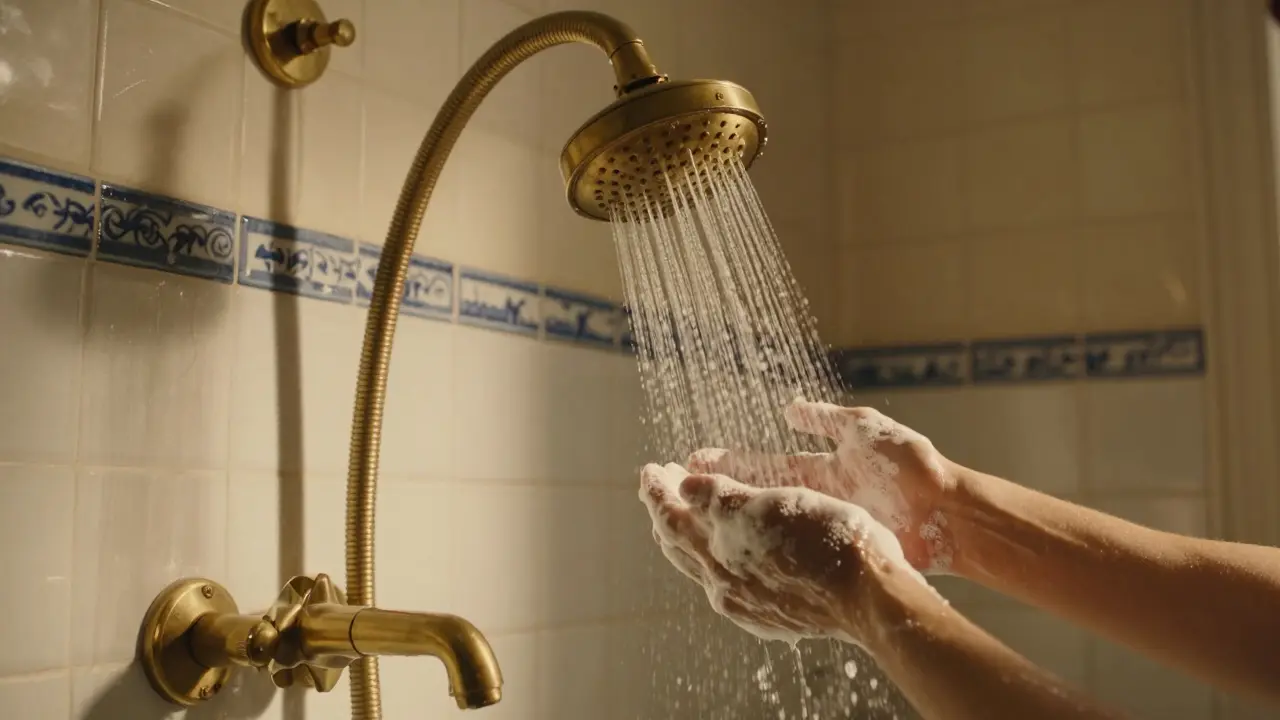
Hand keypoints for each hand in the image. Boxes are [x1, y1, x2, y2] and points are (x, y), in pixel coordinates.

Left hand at [639, 462, 923, 643]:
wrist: (871, 595)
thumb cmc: (828, 538)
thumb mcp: (770, 504)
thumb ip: (720, 497)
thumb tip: (683, 485)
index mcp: (718, 551)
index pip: (670, 517)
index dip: (657, 490)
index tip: (650, 468)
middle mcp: (724, 583)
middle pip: (680, 544)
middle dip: (669, 510)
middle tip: (664, 483)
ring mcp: (747, 604)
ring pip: (701, 566)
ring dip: (690, 535)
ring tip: (688, 515)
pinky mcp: (771, 615)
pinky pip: (728, 583)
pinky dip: (717, 558)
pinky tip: (728, 556)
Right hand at [687, 400, 958, 573]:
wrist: (950, 514)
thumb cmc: (913, 467)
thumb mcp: (865, 430)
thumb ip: (826, 419)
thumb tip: (790, 407)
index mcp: (820, 468)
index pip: (761, 464)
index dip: (727, 462)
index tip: (692, 460)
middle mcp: (815, 500)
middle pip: (755, 498)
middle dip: (718, 495)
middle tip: (676, 494)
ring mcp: (822, 529)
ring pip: (767, 528)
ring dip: (732, 526)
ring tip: (693, 527)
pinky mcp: (834, 553)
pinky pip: (791, 554)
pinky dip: (762, 555)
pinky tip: (733, 560)